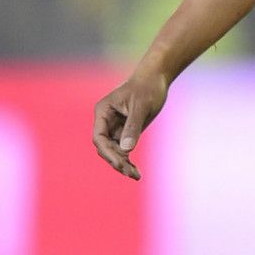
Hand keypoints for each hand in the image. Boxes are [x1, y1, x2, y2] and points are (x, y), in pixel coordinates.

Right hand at [91, 65, 169, 180]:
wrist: (156, 78)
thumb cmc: (147, 88)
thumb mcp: (141, 106)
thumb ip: (133, 126)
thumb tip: (126, 150)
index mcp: (103, 112)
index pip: (99, 137)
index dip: (107, 152)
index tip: (120, 163)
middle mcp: (105, 121)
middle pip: (105, 147)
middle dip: (116, 161)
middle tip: (131, 173)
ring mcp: (114, 127)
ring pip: (113, 151)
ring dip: (122, 164)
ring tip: (135, 175)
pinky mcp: (124, 131)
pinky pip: (122, 149)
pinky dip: (128, 160)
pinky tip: (136, 171)